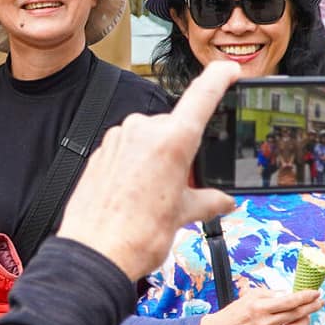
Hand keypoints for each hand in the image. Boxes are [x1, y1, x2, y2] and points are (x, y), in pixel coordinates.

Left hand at [56, 61, 239, 280]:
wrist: (95, 254)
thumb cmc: (137, 236)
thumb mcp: (183, 215)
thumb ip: (208, 200)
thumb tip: (223, 200)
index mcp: (171, 140)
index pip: (202, 95)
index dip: (220, 78)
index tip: (230, 70)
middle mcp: (143, 130)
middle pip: (176, 127)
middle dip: (185, 151)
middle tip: (186, 184)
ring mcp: (118, 139)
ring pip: (151, 138)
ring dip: (159, 159)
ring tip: (157, 196)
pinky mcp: (101, 151)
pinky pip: (128, 149)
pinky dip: (138, 164)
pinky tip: (137, 193)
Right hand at [196, 288, 323, 324]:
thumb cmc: (235, 313)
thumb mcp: (250, 296)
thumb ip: (271, 294)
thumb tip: (289, 293)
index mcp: (260, 307)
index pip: (289, 301)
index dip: (305, 296)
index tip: (315, 293)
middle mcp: (264, 324)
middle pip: (296, 314)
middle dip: (311, 307)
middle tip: (319, 302)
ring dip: (306, 321)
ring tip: (307, 315)